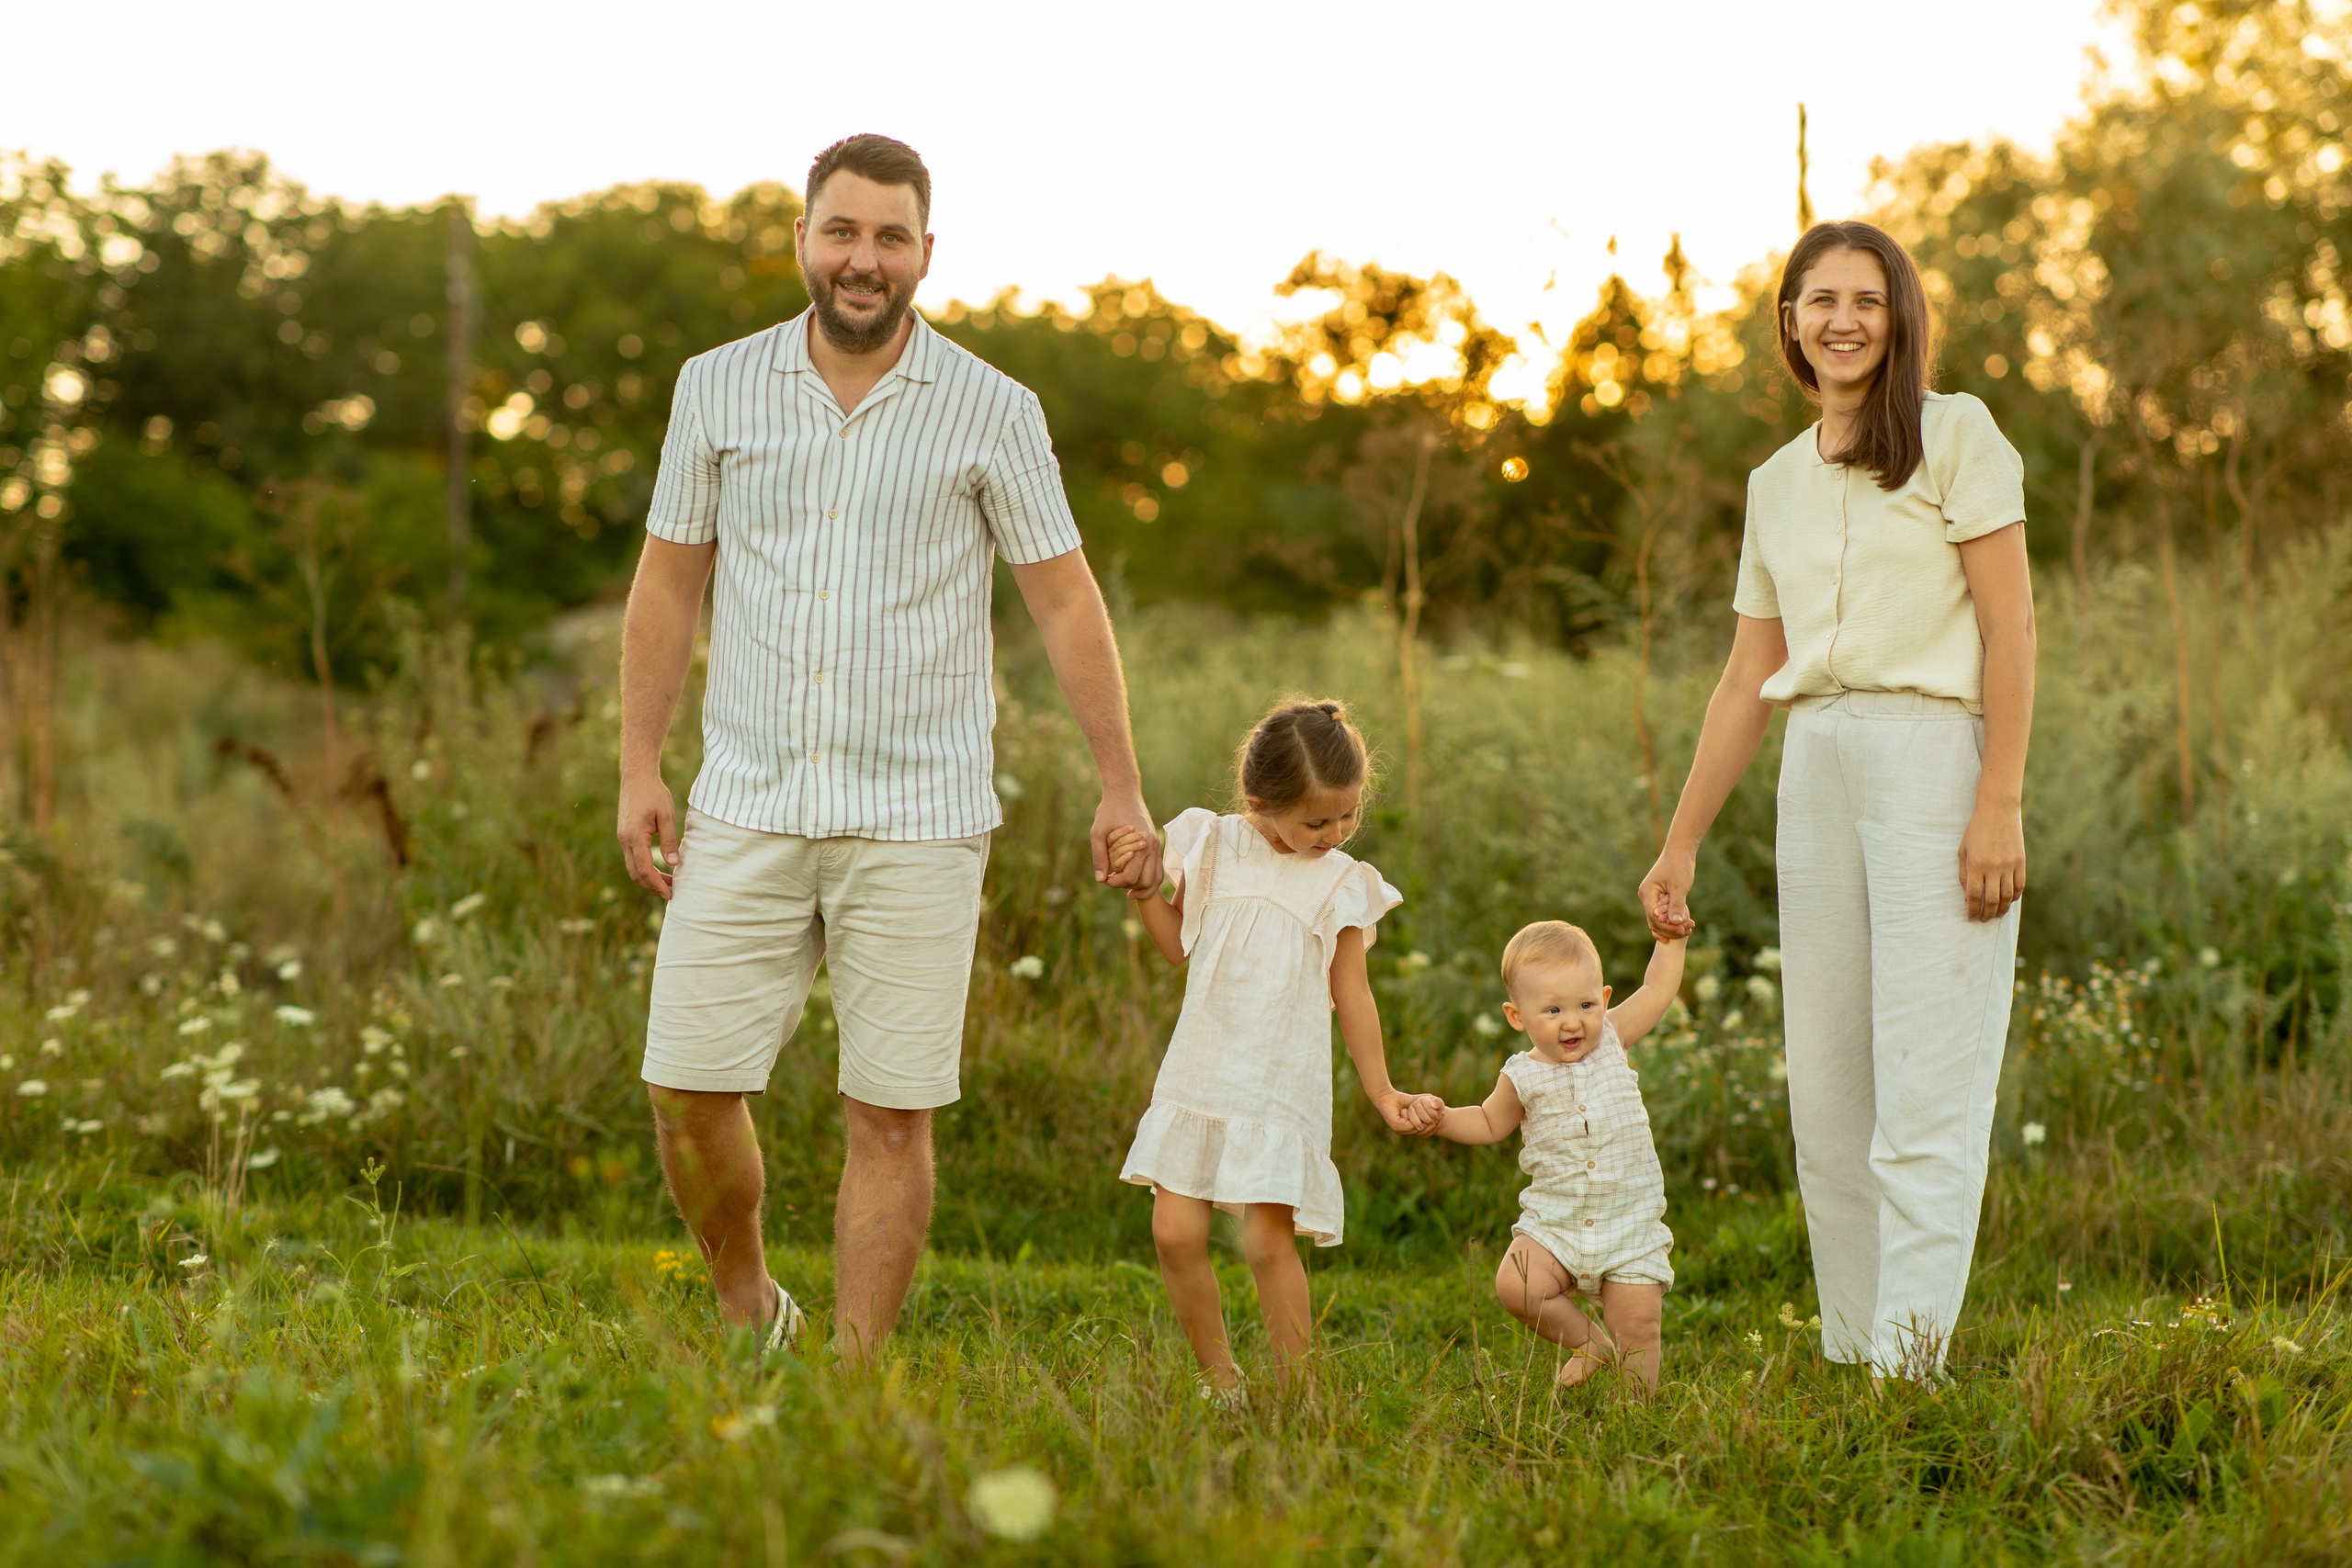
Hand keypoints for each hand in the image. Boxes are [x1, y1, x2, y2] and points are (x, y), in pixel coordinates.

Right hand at [617, 769, 681, 898]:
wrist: (636, 776)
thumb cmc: (654, 793)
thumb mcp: (666, 815)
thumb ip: (669, 840)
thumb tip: (673, 864)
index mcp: (634, 836)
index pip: (645, 869)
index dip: (657, 884)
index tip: (670, 894)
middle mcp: (624, 840)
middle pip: (635, 873)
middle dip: (652, 886)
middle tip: (671, 892)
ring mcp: (623, 837)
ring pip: (632, 867)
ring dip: (648, 877)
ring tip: (668, 882)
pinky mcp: (625, 834)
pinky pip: (632, 857)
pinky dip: (644, 867)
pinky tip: (658, 867)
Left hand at [1094, 792, 1160, 891]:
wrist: (1124, 792)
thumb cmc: (1109, 811)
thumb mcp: (1097, 832)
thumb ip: (1099, 856)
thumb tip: (1101, 879)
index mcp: (1139, 845)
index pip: (1131, 877)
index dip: (1116, 883)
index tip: (1106, 879)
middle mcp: (1152, 847)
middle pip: (1147, 883)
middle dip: (1130, 886)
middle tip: (1115, 881)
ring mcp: (1156, 847)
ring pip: (1157, 879)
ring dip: (1143, 887)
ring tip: (1127, 888)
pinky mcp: (1156, 845)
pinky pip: (1158, 869)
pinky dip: (1148, 878)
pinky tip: (1134, 879)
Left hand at [1378, 1091, 1444, 1136]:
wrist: (1387, 1095)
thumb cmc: (1401, 1099)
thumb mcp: (1417, 1103)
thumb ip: (1425, 1106)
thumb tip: (1437, 1106)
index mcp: (1408, 1129)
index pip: (1425, 1132)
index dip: (1435, 1125)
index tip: (1442, 1116)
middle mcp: (1404, 1132)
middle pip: (1424, 1132)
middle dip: (1434, 1124)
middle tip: (1442, 1115)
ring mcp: (1399, 1130)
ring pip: (1418, 1129)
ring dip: (1428, 1122)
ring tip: (1437, 1114)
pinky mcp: (1396, 1125)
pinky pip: (1411, 1125)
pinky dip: (1419, 1119)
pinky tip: (1426, 1113)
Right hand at [1637, 845, 1697, 940]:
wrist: (1680, 852)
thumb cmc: (1679, 866)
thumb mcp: (1679, 886)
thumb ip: (1676, 905)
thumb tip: (1675, 923)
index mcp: (1647, 893)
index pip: (1654, 917)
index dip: (1667, 926)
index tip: (1683, 929)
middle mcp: (1647, 897)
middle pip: (1655, 921)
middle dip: (1671, 928)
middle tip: (1688, 930)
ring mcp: (1653, 898)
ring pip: (1660, 920)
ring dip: (1673, 926)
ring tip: (1689, 928)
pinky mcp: (1660, 898)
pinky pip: (1664, 915)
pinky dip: (1673, 920)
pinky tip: (1685, 925)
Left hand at [1958, 801, 2025, 920]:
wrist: (1998, 812)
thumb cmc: (1976, 831)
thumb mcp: (1963, 851)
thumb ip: (1965, 875)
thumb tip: (1968, 898)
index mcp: (1976, 864)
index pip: (1974, 896)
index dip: (1972, 910)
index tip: (1970, 917)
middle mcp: (1994, 867)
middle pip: (1992, 900)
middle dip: (1987, 914)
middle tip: (1983, 919)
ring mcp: (2010, 865)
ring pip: (2008, 896)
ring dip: (2002, 909)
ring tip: (1996, 914)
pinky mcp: (2021, 862)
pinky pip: (2019, 886)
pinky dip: (2014, 897)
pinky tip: (2008, 901)